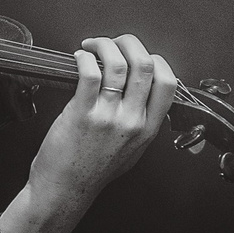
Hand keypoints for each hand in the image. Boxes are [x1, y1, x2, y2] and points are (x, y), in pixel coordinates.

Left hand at [26, 34, 177, 224]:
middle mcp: (132, 121)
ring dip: (104, 45)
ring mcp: (108, 117)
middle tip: (114, 43)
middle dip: (129, 43)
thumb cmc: (92, 171)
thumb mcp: (132, 150)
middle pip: (146, 65)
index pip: (168, 83)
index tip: (139, 56)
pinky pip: (89, 73)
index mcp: (148, 128)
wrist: (65, 190)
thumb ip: (141, 124)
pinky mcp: (82, 114)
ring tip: (92, 46)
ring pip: (118, 64)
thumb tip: (142, 96)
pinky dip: (84, 58)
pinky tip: (79, 58)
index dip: (155, 60)